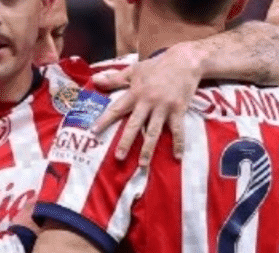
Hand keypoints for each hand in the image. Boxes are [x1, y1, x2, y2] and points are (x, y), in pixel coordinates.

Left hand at [89, 42, 204, 164]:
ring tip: (142, 165)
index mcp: (135, 93)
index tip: (93, 131)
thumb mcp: (134, 70)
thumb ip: (114, 78)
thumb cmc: (156, 66)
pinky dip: (178, 144)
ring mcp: (164, 107)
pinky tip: (177, 158)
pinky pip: (178, 130)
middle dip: (126, 141)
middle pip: (135, 125)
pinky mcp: (179, 110)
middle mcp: (148, 101)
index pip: (116, 108)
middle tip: (118, 157)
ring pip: (154, 131)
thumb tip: (94, 80)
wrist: (185, 60)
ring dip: (148, 149)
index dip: (104, 120)